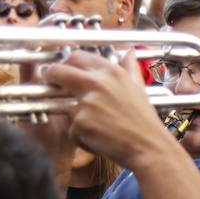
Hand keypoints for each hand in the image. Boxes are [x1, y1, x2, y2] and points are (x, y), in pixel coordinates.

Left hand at [41, 50, 172, 170]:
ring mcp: (86, 103)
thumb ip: (130, 67)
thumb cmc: (145, 120)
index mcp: (111, 72)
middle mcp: (97, 83)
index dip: (66, 64)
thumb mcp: (139, 88)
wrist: (149, 146)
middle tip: (53, 87)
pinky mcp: (80, 124)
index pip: (76, 57)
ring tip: (95, 125)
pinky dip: (81, 135)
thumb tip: (129, 52)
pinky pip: (71, 128)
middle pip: (57, 71)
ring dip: (72, 114)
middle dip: (50, 77)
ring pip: (62, 104)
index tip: (64, 71)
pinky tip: (99, 137)